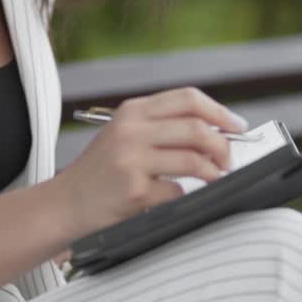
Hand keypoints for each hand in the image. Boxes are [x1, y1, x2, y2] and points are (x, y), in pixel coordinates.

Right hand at [51, 87, 248, 237]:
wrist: (65, 203)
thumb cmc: (100, 171)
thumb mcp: (125, 135)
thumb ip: (162, 126)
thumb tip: (216, 130)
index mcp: (133, 111)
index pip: (188, 98)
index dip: (219, 112)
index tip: (236, 126)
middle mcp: (131, 130)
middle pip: (196, 127)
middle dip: (222, 145)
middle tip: (228, 159)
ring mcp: (131, 159)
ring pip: (193, 159)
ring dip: (212, 172)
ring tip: (213, 178)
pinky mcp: (134, 189)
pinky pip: (176, 191)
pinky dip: (182, 196)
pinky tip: (171, 197)